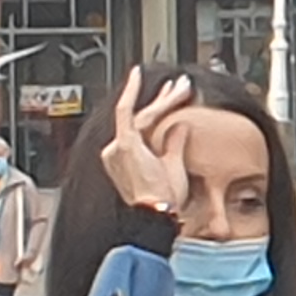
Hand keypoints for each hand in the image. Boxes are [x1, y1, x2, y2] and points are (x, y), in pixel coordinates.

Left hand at [100, 74, 193, 214]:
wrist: (151, 222)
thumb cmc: (161, 200)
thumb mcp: (173, 166)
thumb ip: (175, 142)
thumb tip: (179, 128)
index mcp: (127, 146)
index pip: (128, 110)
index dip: (133, 89)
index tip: (137, 73)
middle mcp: (116, 151)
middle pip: (138, 119)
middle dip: (160, 102)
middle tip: (178, 88)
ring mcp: (116, 160)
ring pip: (135, 129)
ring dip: (155, 116)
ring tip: (172, 102)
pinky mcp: (120, 168)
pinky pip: (132, 141)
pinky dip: (147, 131)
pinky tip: (160, 127)